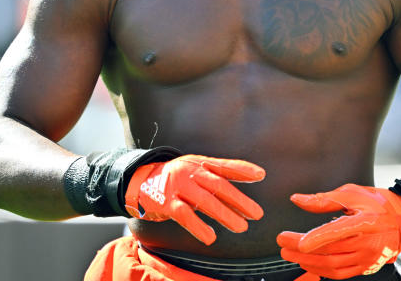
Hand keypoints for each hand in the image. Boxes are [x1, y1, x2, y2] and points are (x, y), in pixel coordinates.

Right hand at [124, 154, 264, 244]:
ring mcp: (178, 186)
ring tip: (241, 227)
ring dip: (225, 215)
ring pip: (205, 201)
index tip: (260, 175)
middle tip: (256, 214)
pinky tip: (210, 237)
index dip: (242, 169)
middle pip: (219, 185)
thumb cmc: (174, 178)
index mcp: (199, 163)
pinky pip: (185, 215)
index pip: (224, 165)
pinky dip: (198, 227)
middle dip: (239, 200)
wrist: (139, 181)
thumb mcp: (194, 169)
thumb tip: (247, 180)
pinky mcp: (166, 203)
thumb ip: (216, 174)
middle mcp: (190, 172)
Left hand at [277, 183, 400, 279]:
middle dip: (302, 249)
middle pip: (330, 251)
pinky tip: (309, 264)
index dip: (315, 238)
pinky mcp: (366, 267)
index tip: (297, 241)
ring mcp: (368, 258)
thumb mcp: (352, 193)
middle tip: (284, 243)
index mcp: (365, 221)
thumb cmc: (379, 204)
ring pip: (333, 265)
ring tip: (291, 254)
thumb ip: (324, 199)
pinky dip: (322, 271)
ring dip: (309, 262)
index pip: (337, 232)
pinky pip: (340, 274)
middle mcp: (368, 243)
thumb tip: (298, 200)